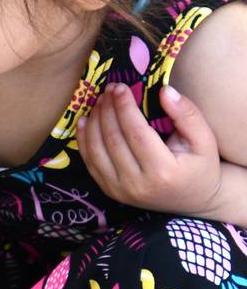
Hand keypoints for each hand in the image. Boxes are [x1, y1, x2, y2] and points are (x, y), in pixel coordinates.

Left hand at [76, 82, 223, 216]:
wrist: (194, 200)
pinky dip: (84, 140)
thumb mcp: (205, 140)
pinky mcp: (110, 192)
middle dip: (108, 110)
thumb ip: (187, 114)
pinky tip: (84, 121)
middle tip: (109, 89)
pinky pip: (90, 164)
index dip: (125, 108)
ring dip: (94, 122)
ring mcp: (120, 191)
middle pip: (113, 140)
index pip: (136, 133)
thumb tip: (164, 90)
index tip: (120, 87)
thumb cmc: (201, 166)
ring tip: (99, 101)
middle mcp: (137, 185)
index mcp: (163, 172)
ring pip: (97, 151)